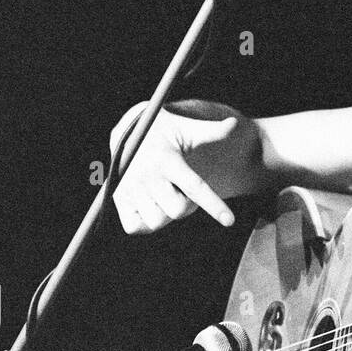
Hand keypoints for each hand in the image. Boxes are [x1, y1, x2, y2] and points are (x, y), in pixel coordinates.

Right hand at [109, 100, 254, 233]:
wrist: (129, 130)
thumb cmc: (167, 131)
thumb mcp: (188, 129)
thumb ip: (213, 130)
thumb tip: (234, 123)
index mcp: (168, 159)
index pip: (196, 187)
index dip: (214, 205)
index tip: (230, 221)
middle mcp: (147, 175)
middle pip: (177, 210)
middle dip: (187, 206)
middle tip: (183, 192)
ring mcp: (129, 188)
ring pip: (157, 221)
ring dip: (167, 215)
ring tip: (166, 196)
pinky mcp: (116, 198)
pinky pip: (134, 227)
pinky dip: (145, 224)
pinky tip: (151, 207)